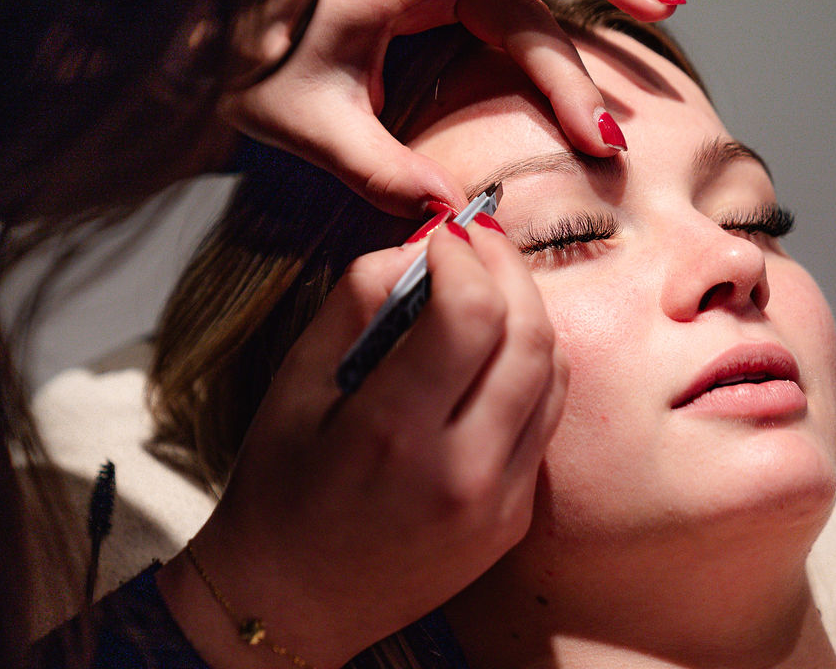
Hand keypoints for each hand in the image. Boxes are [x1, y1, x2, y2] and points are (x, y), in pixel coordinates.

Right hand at [157, 216, 567, 668]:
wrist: (293, 601)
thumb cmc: (282, 486)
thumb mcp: (297, 380)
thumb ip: (360, 299)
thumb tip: (422, 244)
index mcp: (395, 436)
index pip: (470, 314)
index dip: (465, 253)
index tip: (442, 234)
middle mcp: (463, 474)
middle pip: (530, 336)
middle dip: (508, 266)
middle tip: (478, 237)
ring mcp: (500, 504)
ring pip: (553, 372)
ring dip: (527, 309)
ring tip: (487, 280)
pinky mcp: (516, 518)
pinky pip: (547, 416)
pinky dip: (529, 362)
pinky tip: (493, 344)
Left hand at [221, 0, 681, 216]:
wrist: (209, 45)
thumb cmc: (249, 69)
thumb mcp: (310, 126)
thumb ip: (380, 171)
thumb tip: (447, 215)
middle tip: (662, 17)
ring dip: (589, 16)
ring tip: (650, 40)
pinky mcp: (436, 2)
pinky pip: (512, 5)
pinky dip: (557, 27)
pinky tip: (593, 39)